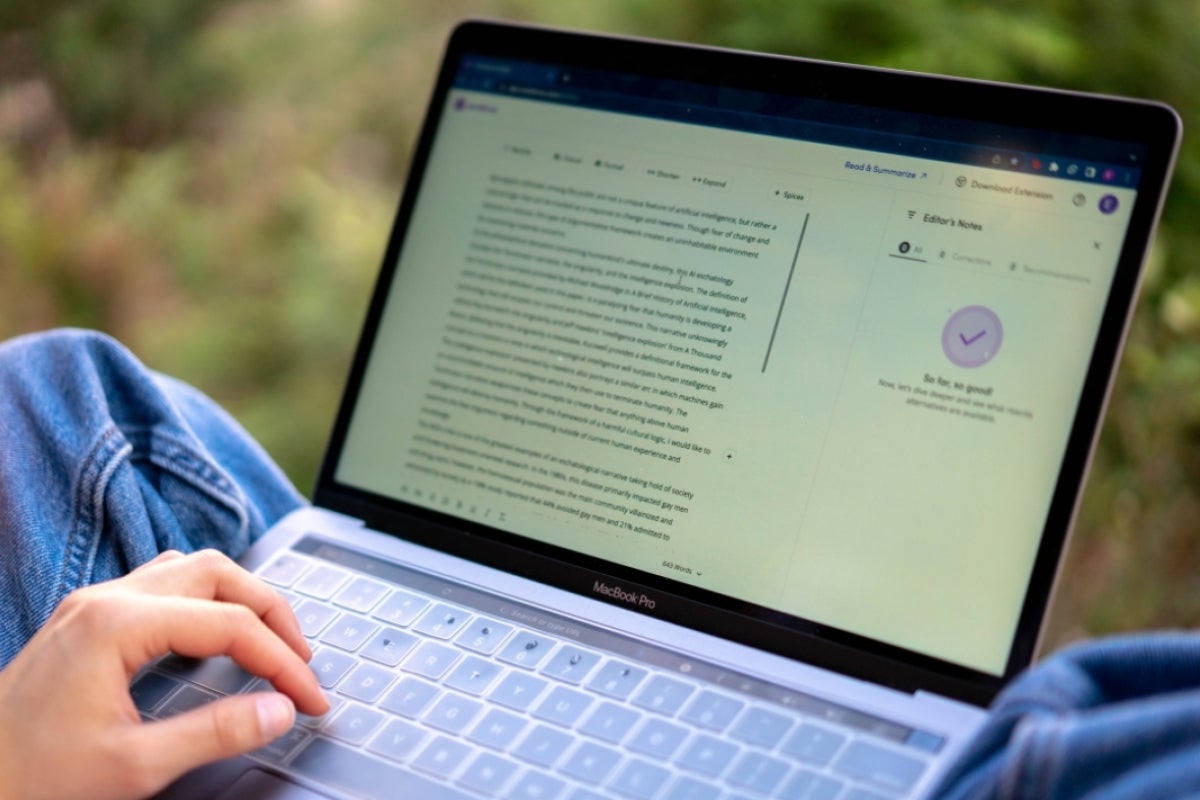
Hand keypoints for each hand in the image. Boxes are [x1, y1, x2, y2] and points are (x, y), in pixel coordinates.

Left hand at [0, 549, 328, 799]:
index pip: (229, 625)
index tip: (310, 700)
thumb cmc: (33, 778)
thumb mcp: (134, 766)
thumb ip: (216, 733)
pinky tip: (212, 635)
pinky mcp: (86, 617)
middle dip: (271, 612)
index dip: (282, 662)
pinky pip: (161, 583)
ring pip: (191, 568)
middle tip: (302, 660)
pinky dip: (203, 600)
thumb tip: (279, 711)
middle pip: (218, 574)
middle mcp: (107, 598)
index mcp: (118, 625)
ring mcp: (93, 602)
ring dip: (239, 598)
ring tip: (268, 641)